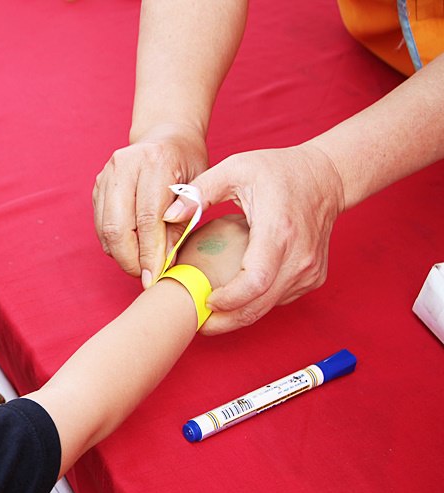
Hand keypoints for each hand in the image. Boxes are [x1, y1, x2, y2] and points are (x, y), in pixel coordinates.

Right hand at [92, 123, 207, 286]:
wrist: (166, 137)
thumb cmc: (187, 164)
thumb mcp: (197, 188)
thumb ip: (182, 223)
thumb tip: (164, 261)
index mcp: (155, 161)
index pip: (148, 217)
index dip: (150, 252)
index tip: (155, 276)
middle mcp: (125, 165)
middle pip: (118, 226)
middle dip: (130, 259)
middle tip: (145, 276)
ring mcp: (107, 174)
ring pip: (106, 228)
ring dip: (121, 254)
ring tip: (140, 265)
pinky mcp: (98, 185)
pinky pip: (101, 224)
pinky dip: (114, 244)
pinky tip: (131, 250)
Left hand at [166, 144, 344, 334]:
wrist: (326, 177)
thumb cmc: (278, 171)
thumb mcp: (234, 168)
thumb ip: (198, 192)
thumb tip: (168, 216)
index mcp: (278, 230)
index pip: (254, 280)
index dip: (228, 300)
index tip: (204, 302)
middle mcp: (299, 256)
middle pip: (259, 304)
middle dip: (225, 320)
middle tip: (197, 323)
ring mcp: (309, 270)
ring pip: (268, 306)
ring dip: (238, 314)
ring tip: (209, 309)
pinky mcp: (313, 278)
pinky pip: (279, 299)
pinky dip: (256, 302)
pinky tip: (235, 294)